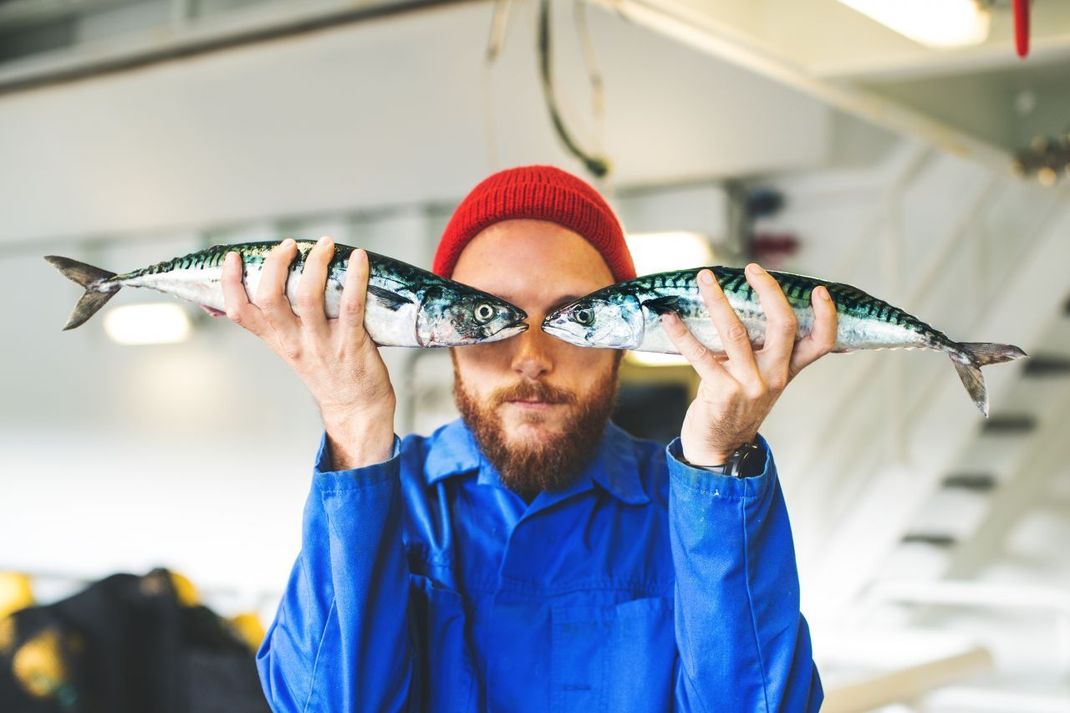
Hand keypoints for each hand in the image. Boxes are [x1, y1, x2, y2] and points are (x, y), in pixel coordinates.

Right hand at [221, 237, 395, 467]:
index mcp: (276, 339)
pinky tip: (360, 258)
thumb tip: (268, 288)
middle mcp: (294, 340)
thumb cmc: (326, 370)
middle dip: (275, 264)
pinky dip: (356, 277)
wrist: (355, 407)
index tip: (234, 258)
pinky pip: (351, 304)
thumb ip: (279, 322)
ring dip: (315, 264)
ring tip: (324, 244)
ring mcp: (322, 342)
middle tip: (289, 245)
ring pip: (308, 297)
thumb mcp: (293, 348)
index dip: (230, 283)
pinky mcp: (352, 342)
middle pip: (270, 298)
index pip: (240, 312)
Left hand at [661, 263, 837, 465]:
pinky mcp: (721, 392)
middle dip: (769, 291)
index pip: (821, 343)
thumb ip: (763, 351)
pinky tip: (669, 318)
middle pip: (784, 326)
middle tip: (751, 268)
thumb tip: (743, 305)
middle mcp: (774, 376)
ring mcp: (749, 385)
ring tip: (704, 278)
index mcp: (788, 370)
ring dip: (717, 300)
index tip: (820, 291)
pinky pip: (700, 355)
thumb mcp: (761, 380)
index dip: (826, 317)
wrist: (720, 448)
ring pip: (736, 333)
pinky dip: (682, 333)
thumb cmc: (738, 405)